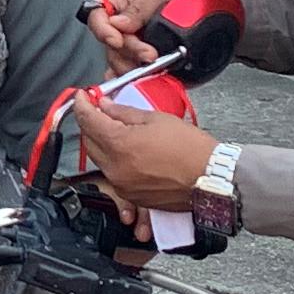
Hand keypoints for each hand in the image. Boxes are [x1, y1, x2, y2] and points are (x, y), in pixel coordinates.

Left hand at [69, 94, 220, 213]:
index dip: (82, 104)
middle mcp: (115, 168)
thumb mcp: (156, 119)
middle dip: (90, 124)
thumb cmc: (190, 148)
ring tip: (116, 130)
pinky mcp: (132, 197)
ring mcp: (122, 185)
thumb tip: (105, 106)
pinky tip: (127, 151)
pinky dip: (114, 161)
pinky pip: (113, 175)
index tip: (83, 97)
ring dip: (101, 143)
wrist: (211, 178)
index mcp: (119, 144)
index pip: (87, 120)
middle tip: (99, 110)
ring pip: (99, 159)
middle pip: (88, 141)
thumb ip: (124, 112)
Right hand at [83, 0, 189, 70]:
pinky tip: (138, 80)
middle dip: (128, 51)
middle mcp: (122, 22)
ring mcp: (132, 41)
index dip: (103, 29)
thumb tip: (118, 24)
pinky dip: (133, 77)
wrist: (209, 5)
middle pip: (109, 42)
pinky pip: (130, 70)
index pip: (97, 13)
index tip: (117, 40)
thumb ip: (138, 8)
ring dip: (132, 66)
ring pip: (118, 59)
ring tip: (152, 67)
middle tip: (149, 55)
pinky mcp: (142, 59)